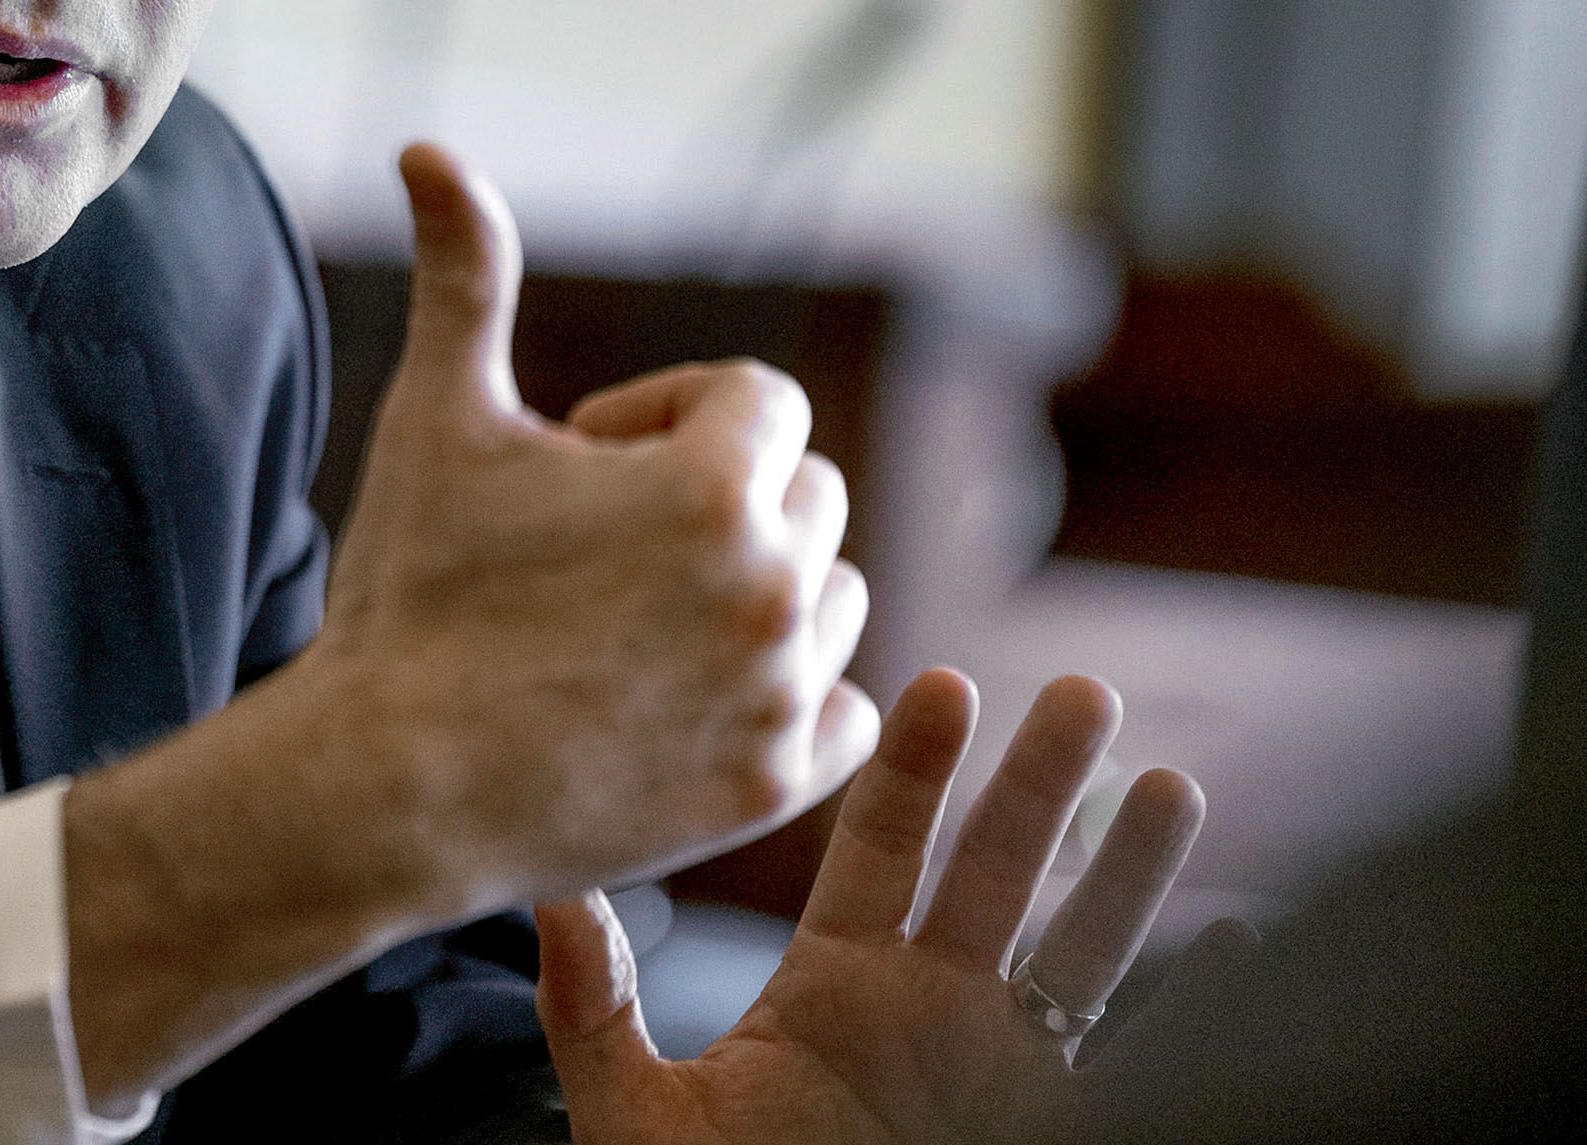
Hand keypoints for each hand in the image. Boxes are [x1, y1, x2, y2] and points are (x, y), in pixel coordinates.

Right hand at [308, 143, 879, 912]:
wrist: (387, 784)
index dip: (665, 416)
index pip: (759, 402)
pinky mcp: (776, 786)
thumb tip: (426, 149)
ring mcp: (780, 694)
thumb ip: (465, 275)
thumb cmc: (411, 590)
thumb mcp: (438, 417)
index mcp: (710, 487)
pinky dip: (787, 692)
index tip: (579, 462)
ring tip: (640, 614)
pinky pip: (845, 706)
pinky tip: (683, 688)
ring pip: (833, 596)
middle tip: (599, 543)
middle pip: (805, 493)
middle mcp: (772, 588)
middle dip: (717, 497)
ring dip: (757, 587)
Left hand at [535, 669, 1206, 1144]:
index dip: (915, 767)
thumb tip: (548, 886)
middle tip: (1085, 688)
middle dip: (1039, 781)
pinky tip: (1236, 944)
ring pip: (1078, 952)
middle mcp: (928, 1015)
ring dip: (1128, 870)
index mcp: (833, 990)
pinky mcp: (1053, 1129)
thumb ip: (594, 1006)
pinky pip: (1137, 1059)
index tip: (944, 683)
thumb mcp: (639, 1114)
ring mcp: (997, 1076)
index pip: (879, 849)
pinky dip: (1194, 1008)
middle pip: (995, 872)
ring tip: (1170, 781)